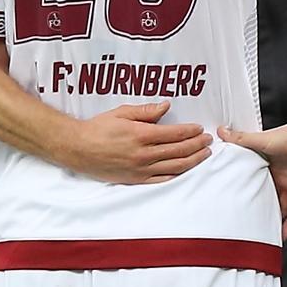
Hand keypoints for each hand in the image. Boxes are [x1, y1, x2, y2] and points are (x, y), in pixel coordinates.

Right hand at [58, 101, 211, 185]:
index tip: (199, 128)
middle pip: (179, 150)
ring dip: (193, 160)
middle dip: (197, 145)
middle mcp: (143, 154)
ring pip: (175, 166)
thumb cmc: (98, 128)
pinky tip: (186, 169)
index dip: (190, 131)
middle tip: (208, 140)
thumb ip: (146, 111)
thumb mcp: (122, 113)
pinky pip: (162, 178)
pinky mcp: (136, 179)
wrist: (78, 148)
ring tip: (204, 154)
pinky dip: (177, 174)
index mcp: (141, 135)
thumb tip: (166, 106)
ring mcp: (140, 169)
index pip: (174, 134)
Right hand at [217, 117, 286, 235]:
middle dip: (258, 210)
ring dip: (272, 221)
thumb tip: (223, 132)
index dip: (246, 192)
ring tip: (259, 234)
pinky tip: (282, 237)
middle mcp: (282, 178)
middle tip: (244, 222)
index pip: (256, 183)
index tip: (235, 202)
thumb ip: (242, 139)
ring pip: (282, 210)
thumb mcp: (262, 140)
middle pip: (268, 198)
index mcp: (270, 166)